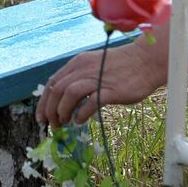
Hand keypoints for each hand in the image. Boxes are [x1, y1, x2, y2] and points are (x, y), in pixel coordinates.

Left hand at [34, 35, 167, 126]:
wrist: (146, 61)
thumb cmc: (121, 67)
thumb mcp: (94, 66)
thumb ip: (79, 79)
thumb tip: (65, 100)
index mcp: (77, 63)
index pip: (52, 83)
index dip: (43, 103)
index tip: (41, 118)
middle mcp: (84, 68)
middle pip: (57, 90)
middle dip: (50, 110)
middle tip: (53, 125)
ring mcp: (97, 78)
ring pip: (68, 93)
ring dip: (62, 111)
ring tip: (64, 123)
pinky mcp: (111, 90)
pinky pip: (90, 102)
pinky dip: (81, 113)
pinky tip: (80, 121)